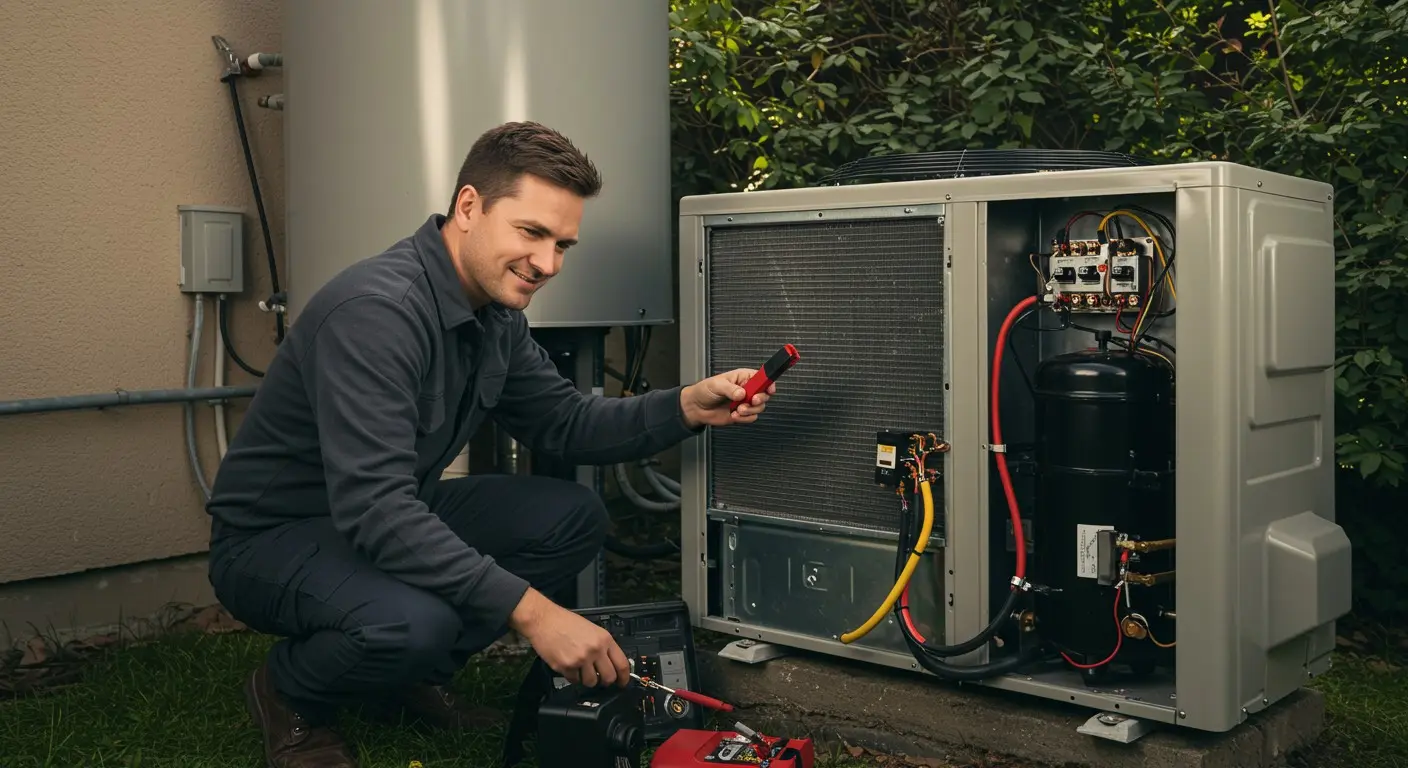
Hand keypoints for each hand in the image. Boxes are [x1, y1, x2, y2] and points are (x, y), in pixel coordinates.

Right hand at [508, 588, 630, 687]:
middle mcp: (594, 650)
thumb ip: (603, 646)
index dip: (625, 677)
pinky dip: (573, 677)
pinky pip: (574, 680)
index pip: (622, 664)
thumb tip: (611, 663)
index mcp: (604, 639)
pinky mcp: (566, 667)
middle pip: (609, 677)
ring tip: (581, 669)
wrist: (543, 620)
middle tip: (601, 679)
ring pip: (591, 682)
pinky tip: (569, 666)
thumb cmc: (565, 622)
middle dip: (605, 681)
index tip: (623, 682)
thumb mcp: (592, 629)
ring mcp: (580, 659)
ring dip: (587, 679)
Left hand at [680, 368, 775, 428]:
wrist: (697, 407)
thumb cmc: (705, 390)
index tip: (769, 389)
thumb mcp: (717, 385)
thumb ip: (730, 389)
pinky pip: (751, 417)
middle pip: (764, 394)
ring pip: (759, 407)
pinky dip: (744, 418)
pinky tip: (734, 415)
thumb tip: (742, 393)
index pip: (762, 378)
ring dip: (750, 410)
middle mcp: (747, 390)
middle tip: (751, 400)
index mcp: (743, 377)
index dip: (768, 382)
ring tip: (738, 409)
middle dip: (760, 398)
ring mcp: (745, 402)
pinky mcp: (742, 414)